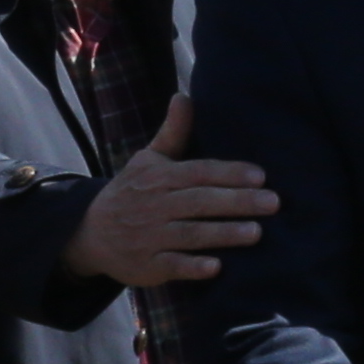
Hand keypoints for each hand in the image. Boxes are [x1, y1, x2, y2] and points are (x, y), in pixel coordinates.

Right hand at [65, 98, 277, 288]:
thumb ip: (172, 132)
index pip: (198, 172)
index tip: (260, 176)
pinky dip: (193, 267)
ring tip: (256, 232)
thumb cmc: (131, 193)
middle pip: (199, 202)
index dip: (229, 174)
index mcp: (158, 177)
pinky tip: (216, 267)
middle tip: (273, 203)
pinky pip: (172, 266)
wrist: (90, 233)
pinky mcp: (147, 265)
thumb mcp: (147, 160)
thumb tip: (184, 96)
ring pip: (190, 234)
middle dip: (237, 202)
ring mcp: (149, 236)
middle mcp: (154, 205)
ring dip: (223, 234)